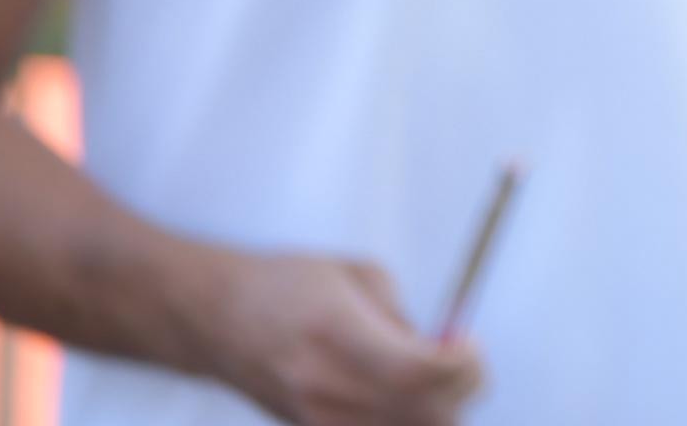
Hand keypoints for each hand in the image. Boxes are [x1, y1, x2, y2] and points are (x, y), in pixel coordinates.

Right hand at [197, 250, 484, 425]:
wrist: (217, 320)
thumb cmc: (284, 286)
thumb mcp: (357, 275)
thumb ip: (403, 318)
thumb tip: (444, 349)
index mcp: (336, 333)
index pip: (416, 372)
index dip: (460, 365)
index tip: (469, 344)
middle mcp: (324, 387)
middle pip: (422, 417)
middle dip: (459, 390)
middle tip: (460, 360)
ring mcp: (316, 419)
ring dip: (436, 410)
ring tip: (430, 375)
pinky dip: (405, 419)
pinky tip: (402, 394)